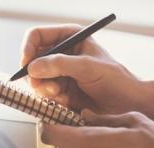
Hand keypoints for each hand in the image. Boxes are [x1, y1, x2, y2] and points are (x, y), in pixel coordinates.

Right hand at [21, 24, 143, 113]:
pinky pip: (42, 94)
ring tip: (60, 95)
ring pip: (34, 79)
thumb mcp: (88, 67)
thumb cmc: (116, 80)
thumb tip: (32, 67)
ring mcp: (58, 73)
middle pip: (31, 60)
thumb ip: (60, 64)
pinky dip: (50, 99)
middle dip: (36, 75)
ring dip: (43, 89)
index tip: (27, 65)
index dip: (28, 49)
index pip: (37, 36)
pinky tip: (65, 102)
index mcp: (69, 37)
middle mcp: (61, 53)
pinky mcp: (58, 90)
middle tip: (48, 87)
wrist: (126, 105)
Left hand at [40, 110, 153, 147]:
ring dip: (82, 141)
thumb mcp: (134, 120)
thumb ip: (105, 117)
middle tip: (80, 119)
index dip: (47, 123)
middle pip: (62, 143)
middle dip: (68, 130)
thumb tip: (87, 115)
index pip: (51, 135)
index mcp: (92, 142)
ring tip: (104, 132)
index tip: (51, 114)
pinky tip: (113, 146)